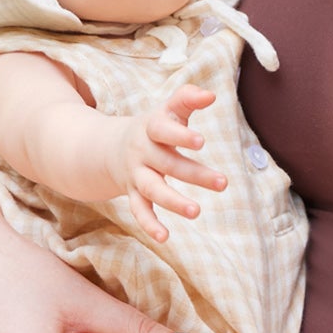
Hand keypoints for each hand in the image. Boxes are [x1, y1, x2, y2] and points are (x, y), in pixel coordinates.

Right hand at [108, 83, 226, 242]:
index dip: (180, 135)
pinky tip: (164, 237)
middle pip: (168, 164)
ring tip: (196, 212)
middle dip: (195, 174)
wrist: (109, 147)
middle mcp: (142, 153)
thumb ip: (187, 98)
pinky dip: (149, 225)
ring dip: (173, 202)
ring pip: (153, 190)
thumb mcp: (167, 110)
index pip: (162, 130)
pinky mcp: (134, 194)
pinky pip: (139, 211)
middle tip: (223, 183)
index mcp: (151, 129)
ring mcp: (137, 175)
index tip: (202, 141)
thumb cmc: (154, 127)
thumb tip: (212, 94)